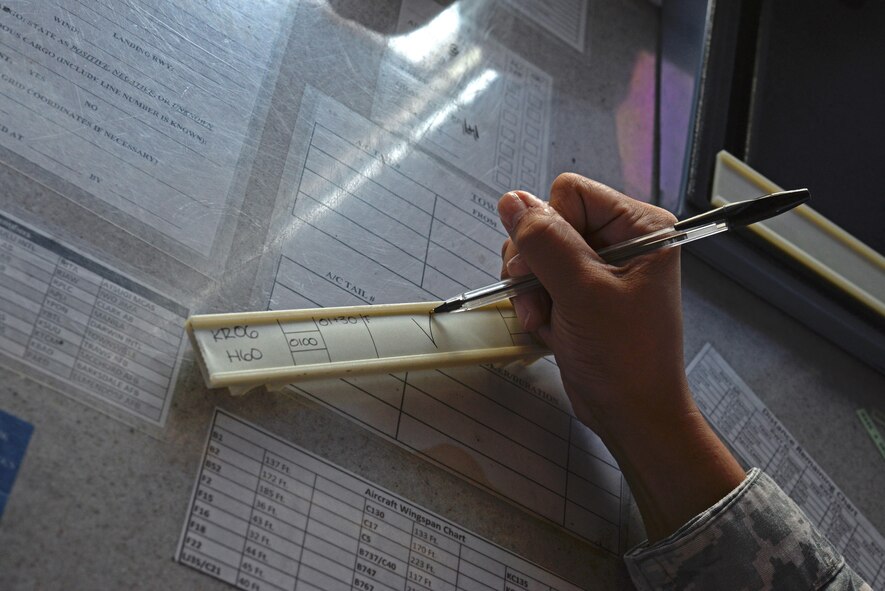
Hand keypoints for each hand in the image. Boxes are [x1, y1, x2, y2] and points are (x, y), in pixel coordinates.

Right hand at [499, 174, 743, 540]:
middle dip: (534, 264)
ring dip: (530, 290)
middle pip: (547, 223)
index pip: (570, 194)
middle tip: (539, 298)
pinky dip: (534, 305)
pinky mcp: (579, 293)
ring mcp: (597, 268)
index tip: (549, 267)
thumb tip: (512, 201)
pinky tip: (548, 329)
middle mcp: (619, 240)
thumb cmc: (624, 356)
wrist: (631, 414)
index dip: (550, 227)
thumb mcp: (582, 292)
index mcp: (638, 226)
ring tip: (544, 319)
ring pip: (535, 253)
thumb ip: (545, 242)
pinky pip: (537, 280)